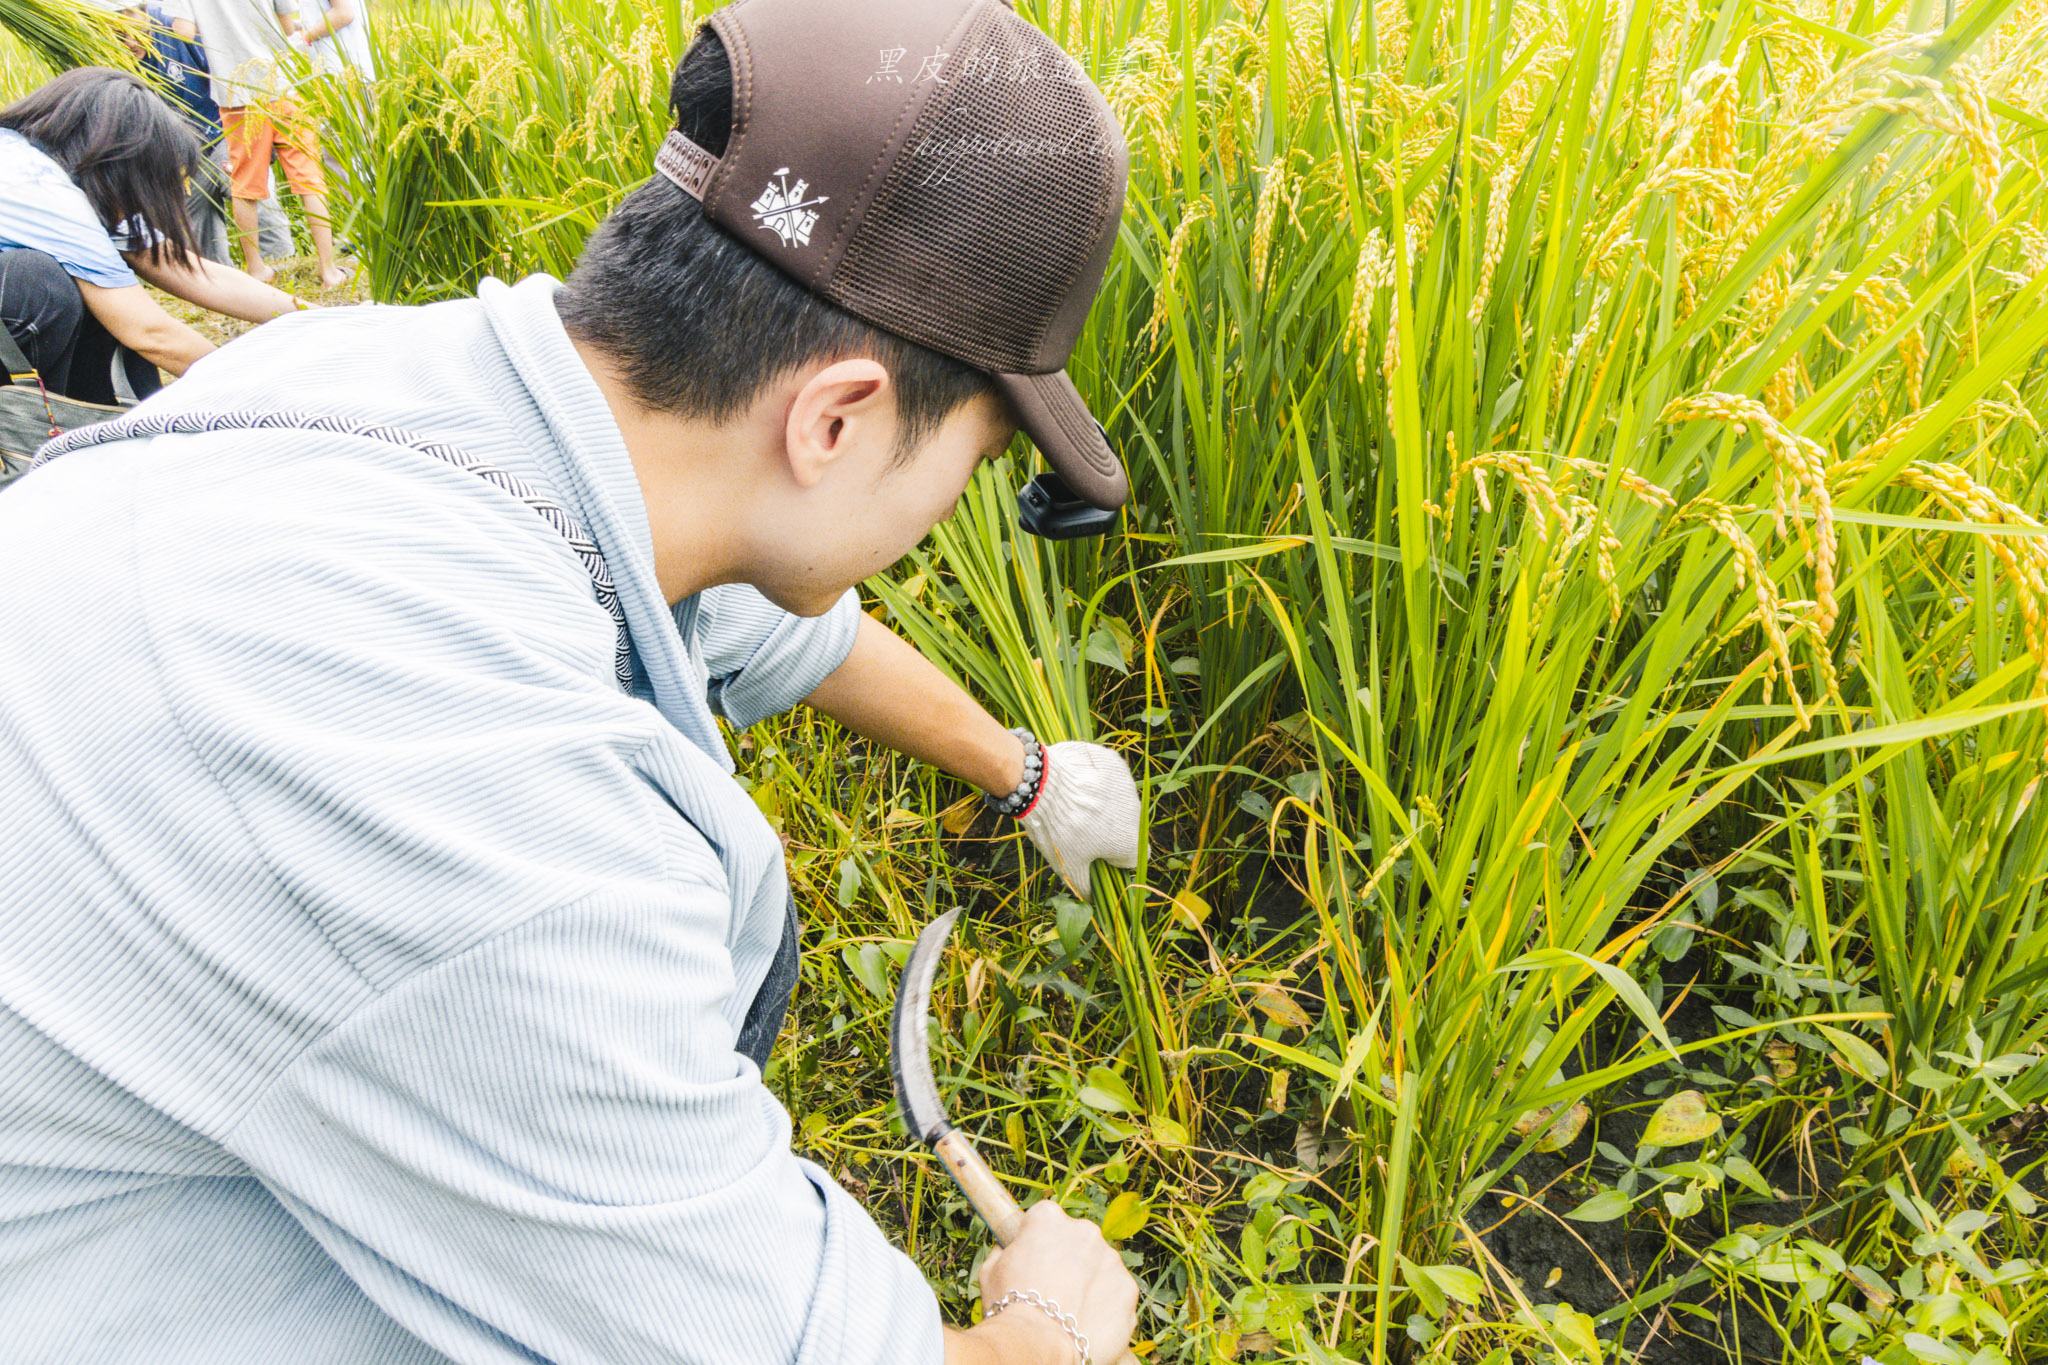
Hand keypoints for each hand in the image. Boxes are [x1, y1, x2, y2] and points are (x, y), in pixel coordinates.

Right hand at [972, 1202, 1137, 1364]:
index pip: (1045, 1219)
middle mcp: (1085, 1231)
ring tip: (1071, 1313)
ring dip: (1090, 1284)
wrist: (1039, 1345)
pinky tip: (1087, 1324)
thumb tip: (1008, 1250)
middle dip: (1069, 1261)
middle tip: (1053, 1291)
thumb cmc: (1010, 1307)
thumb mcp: (991, 1271)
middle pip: (1078, 1242)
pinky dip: (1107, 1308)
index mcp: (1049, 1218)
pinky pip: (1117, 1295)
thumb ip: (1005, 1252)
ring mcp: (1111, 1260)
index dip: (1038, 1242)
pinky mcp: (1128, 1289)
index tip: (1034, 1261)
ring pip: (1101, 1267)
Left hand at [1018, 741, 1139, 897]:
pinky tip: (1075, 784)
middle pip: (1126, 827)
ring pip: (1119, 800)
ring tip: (1073, 805)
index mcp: (1129, 840)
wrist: (1039, 784)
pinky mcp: (1114, 762)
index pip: (1131, 858)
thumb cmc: (1055, 830)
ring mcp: (1126, 784)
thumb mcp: (1068, 867)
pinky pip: (1110, 777)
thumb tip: (1094, 903)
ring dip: (1103, 805)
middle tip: (1078, 829)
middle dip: (1107, 830)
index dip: (1113, 860)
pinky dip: (1097, 781)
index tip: (1095, 856)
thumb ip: (1086, 887)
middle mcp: (1135, 812)